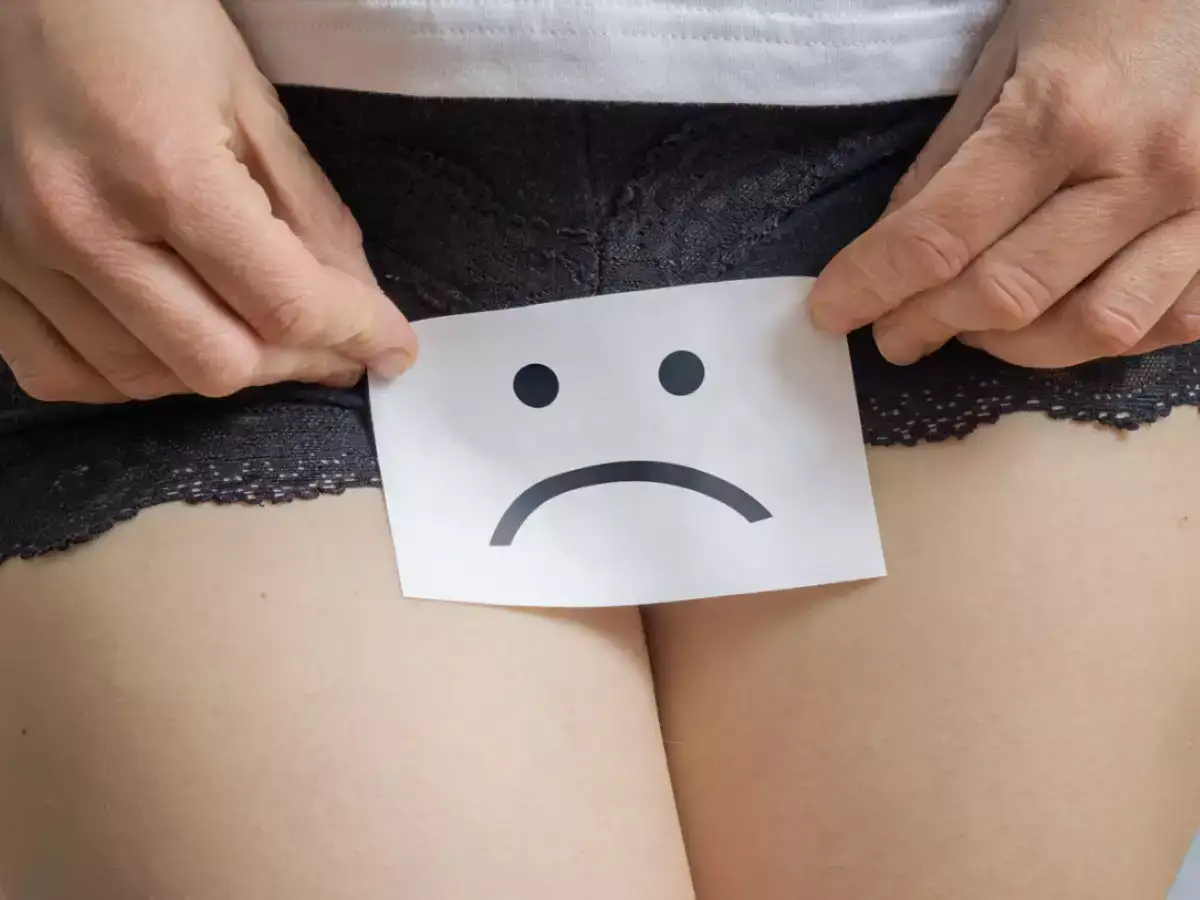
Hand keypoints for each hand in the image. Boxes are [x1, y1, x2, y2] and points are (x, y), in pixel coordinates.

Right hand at [0, 0, 416, 402]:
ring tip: (259, 334)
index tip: (392, 347)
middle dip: (296, 359)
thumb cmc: (138, 16)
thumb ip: (310, 213)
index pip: (287, 305)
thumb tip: (359, 303)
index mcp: (165, 173)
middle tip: (331, 339)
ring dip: (221, 368)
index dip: (358, 334)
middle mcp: (80, 227)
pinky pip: (60, 373)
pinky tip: (170, 344)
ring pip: (145, 380)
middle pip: (219, 364)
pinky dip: (131, 376)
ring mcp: (17, 255)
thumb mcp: (250, 98)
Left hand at [808, 0, 1199, 367]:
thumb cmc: (1103, 6)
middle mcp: (1142, 168)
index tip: (832, 310)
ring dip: (1012, 346)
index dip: (872, 285)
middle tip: (892, 331)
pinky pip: (1167, 324)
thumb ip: (943, 164)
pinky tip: (1055, 317)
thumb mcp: (1002, 60)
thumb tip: (890, 256)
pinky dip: (1098, 338)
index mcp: (1065, 112)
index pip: (941, 237)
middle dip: (928, 324)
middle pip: (1009, 294)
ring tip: (971, 327)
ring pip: (1092, 330)